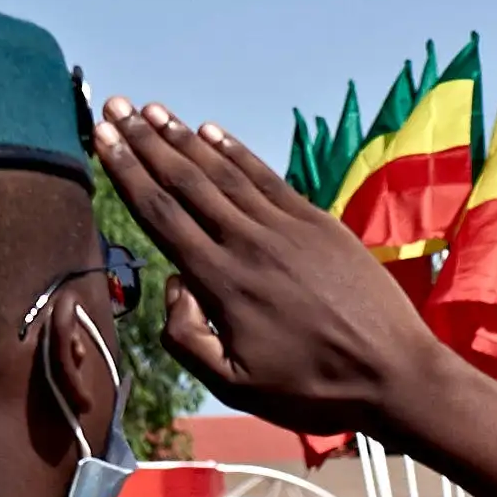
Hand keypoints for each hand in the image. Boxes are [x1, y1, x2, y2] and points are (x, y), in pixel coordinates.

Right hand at [94, 100, 449, 431]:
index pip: (161, 214)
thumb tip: (173, 284)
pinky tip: (211, 132)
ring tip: (152, 110)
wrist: (394, 374)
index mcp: (222, 282)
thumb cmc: (313, 389)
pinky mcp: (320, 223)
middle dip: (145, 142)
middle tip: (115, 107)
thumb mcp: (234, 385)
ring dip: (184, 139)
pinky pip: (268, 178)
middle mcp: (250, 243)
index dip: (127, 172)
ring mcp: (288, 228)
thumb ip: (185, 338)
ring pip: (224, 173)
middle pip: (186, 182)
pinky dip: (236, 152)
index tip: (102, 137)